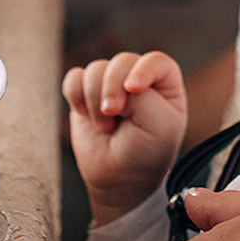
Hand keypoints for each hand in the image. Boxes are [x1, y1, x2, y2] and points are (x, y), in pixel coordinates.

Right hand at [62, 51, 186, 225]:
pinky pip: (74, 78)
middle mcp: (137, 77)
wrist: (119, 180)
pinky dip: (75, 94)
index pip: (155, 60)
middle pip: (122, 61)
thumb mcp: (159, 127)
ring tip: (105, 126)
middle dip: (112, 88)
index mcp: (164, 82)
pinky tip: (85, 114)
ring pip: (96, 69)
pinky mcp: (86, 93)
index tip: (132, 89)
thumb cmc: (146, 153)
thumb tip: (116, 84)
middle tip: (113, 114)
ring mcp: (111, 84)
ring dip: (94, 99)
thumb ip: (143, 98)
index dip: (142, 70)